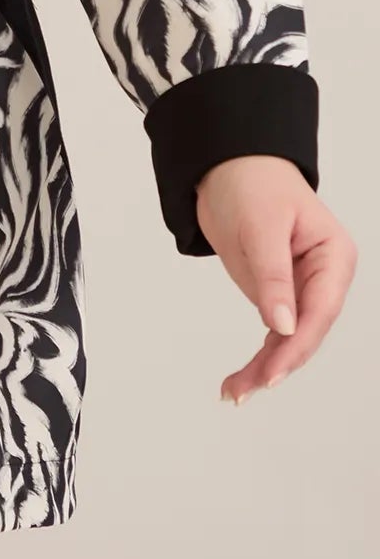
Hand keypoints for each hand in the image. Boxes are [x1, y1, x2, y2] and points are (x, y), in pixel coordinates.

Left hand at [195, 154, 357, 403]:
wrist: (226, 165)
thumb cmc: (252, 183)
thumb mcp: (262, 227)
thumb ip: (273, 277)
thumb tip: (282, 325)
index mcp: (333, 256)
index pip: (320, 310)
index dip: (297, 344)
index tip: (273, 371)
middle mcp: (323, 277)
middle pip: (306, 332)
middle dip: (278, 363)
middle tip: (247, 389)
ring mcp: (301, 288)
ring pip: (288, 339)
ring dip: (264, 367)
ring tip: (234, 392)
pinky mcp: (277, 294)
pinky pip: (272, 331)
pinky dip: (257, 354)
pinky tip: (240, 378)